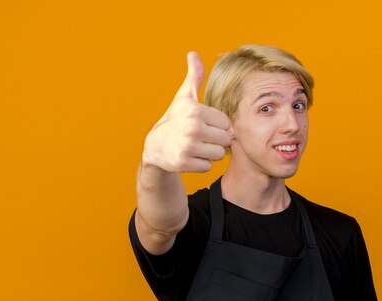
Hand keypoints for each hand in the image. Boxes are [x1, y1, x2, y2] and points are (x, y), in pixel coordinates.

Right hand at [142, 51, 231, 172]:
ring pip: (219, 154)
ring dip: (210, 153)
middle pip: (225, 139)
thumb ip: (194, 77)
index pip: (226, 123)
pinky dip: (201, 164)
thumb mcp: (184, 97)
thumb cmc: (175, 118)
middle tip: (201, 137)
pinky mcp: (184, 163)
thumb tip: (193, 53)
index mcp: (196, 111)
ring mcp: (188, 147)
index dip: (217, 125)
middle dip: (216, 140)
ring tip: (196, 146)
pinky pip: (208, 166)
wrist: (155, 146)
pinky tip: (190, 156)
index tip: (203, 124)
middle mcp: (192, 128)